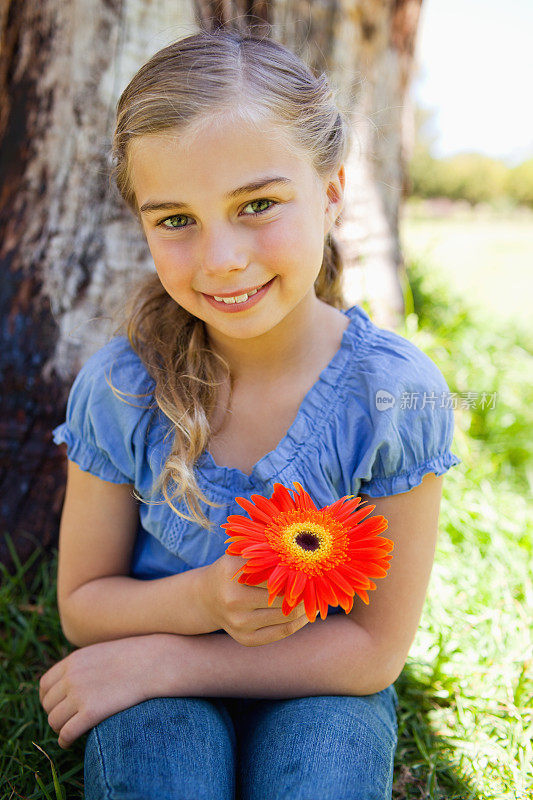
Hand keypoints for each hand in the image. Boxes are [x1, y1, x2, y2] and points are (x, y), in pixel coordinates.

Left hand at [39, 635, 164, 748]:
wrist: (154, 663)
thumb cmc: (135, 658)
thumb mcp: (102, 652)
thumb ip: (84, 665)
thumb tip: (76, 681)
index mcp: (73, 661)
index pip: (45, 685)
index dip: (49, 699)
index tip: (58, 707)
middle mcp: (71, 677)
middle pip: (48, 705)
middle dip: (56, 714)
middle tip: (68, 721)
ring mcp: (79, 695)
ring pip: (54, 721)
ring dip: (60, 728)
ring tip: (71, 731)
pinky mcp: (91, 712)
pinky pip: (66, 733)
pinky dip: (64, 740)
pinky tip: (70, 742)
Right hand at [201, 553, 309, 646]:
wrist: (206, 598)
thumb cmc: (232, 570)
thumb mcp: (241, 554)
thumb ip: (264, 551)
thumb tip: (301, 551)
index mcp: (233, 574)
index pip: (274, 573)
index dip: (296, 571)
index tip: (312, 566)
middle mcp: (233, 601)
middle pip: (281, 597)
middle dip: (304, 591)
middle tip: (320, 584)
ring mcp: (238, 624)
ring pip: (285, 617)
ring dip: (305, 608)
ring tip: (317, 598)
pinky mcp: (245, 639)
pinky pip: (281, 633)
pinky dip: (298, 624)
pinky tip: (307, 614)